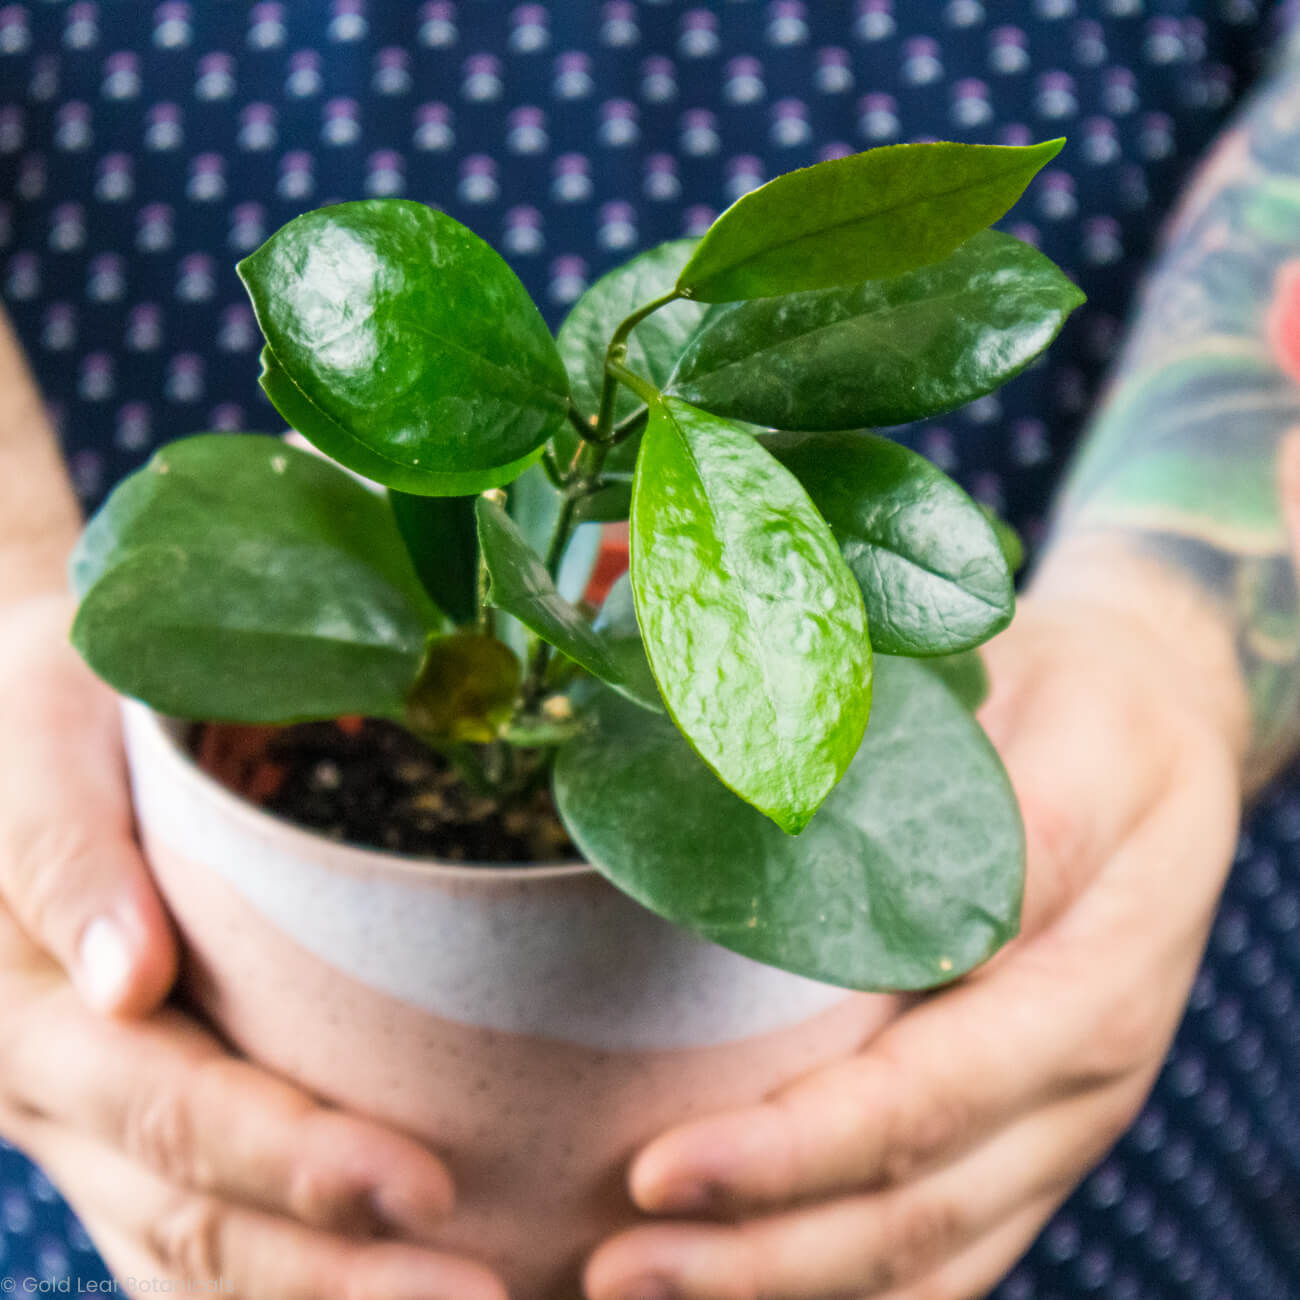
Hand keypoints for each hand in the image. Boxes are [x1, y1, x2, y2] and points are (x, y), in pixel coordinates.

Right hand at [0, 594, 507, 1299]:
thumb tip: (123, 976)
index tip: (425, 1188)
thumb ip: (61, 845)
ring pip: (193, 1260)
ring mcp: (88, 1128)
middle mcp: (56, 1093)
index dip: (291, 1159)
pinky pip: (190, 1244)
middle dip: (334, 1275)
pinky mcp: (129, 1126)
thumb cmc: (55, 705)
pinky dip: (278, 1292)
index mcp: (32, 1006)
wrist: (31, 723)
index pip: (171, 1106)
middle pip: (194, 1217)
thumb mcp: (44, 735)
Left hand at [584, 579, 1244, 1299]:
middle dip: (765, 1253)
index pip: (927, 1083)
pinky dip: (865, 1291)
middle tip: (616, 1269)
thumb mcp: (1031, 705)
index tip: (659, 1172)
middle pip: (923, 1194)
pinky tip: (758, 1291)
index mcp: (1078, 953)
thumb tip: (776, 836)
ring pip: (941, 1247)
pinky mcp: (1049, 1123)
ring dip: (794, 1292)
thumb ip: (933, 783)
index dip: (795, 1147)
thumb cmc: (1079, 706)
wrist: (1170, 722)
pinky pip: (967, 1244)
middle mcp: (1085, 1054)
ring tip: (652, 1293)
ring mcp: (1073, 1106)